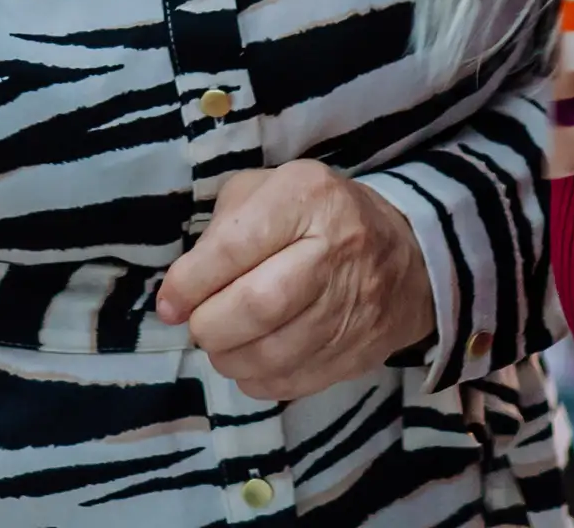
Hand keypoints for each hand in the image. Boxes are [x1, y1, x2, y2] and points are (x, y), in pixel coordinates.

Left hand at [154, 161, 432, 400]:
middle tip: (197, 325)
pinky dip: (257, 380)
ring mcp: (353, 307)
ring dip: (229, 358)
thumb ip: (221, 231)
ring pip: (274, 354)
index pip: (235, 246)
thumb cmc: (314, 216)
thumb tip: (181, 291)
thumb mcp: (267, 192)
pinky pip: (294, 382)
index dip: (190, 283)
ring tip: (220, 343)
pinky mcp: (358, 352)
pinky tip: (248, 360)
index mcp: (306, 198)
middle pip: (258, 306)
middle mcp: (334, 250)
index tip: (169, 303)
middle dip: (210, 326)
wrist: (404, 253)